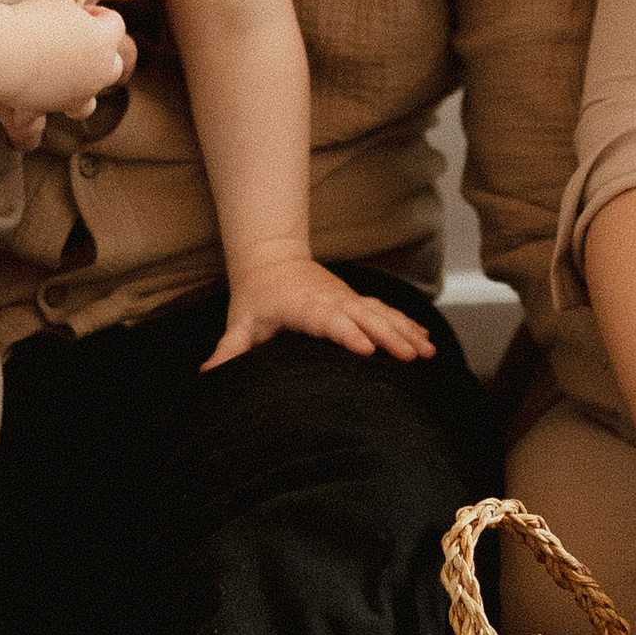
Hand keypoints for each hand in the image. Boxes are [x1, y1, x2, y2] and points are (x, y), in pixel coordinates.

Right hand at [0, 0, 133, 128]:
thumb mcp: (58, 0)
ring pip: (87, 105)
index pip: (114, 25)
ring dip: (78, 96)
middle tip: (73, 42)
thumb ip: (72, 12)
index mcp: (104, 42)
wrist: (1, 51)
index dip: (97, 16)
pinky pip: (34, 129)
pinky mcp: (42, 112)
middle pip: (113, 67)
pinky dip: (29, 127)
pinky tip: (21, 126)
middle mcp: (96, 75)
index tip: (79, 10)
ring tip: (62, 87)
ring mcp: (72, 98)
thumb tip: (72, 20)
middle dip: (99, 55)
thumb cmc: (31, 19)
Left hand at [202, 250, 435, 371]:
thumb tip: (207, 374)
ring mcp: (347, 298)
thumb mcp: (240, 322)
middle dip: (390, 336)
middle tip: (412, 357)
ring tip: (428, 351)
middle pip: (364, 317)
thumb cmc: (256, 297)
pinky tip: (426, 339)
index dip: (348, 334)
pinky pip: (386, 311)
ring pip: (381, 313)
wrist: (272, 259)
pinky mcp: (356, 300)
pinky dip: (406, 323)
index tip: (367, 350)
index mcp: (304, 306)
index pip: (329, 320)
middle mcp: (331, 299)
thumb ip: (228, 350)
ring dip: (406, 331)